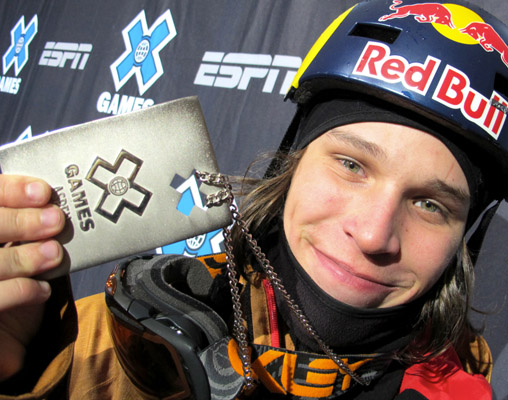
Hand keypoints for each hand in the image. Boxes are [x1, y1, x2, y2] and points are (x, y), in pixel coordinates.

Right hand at [0, 175, 64, 380]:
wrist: (3, 333)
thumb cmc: (11, 279)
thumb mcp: (18, 246)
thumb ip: (26, 225)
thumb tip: (53, 202)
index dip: (10, 191)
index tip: (43, 192)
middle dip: (19, 222)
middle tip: (56, 220)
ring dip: (24, 256)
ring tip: (55, 254)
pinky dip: (21, 290)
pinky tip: (43, 289)